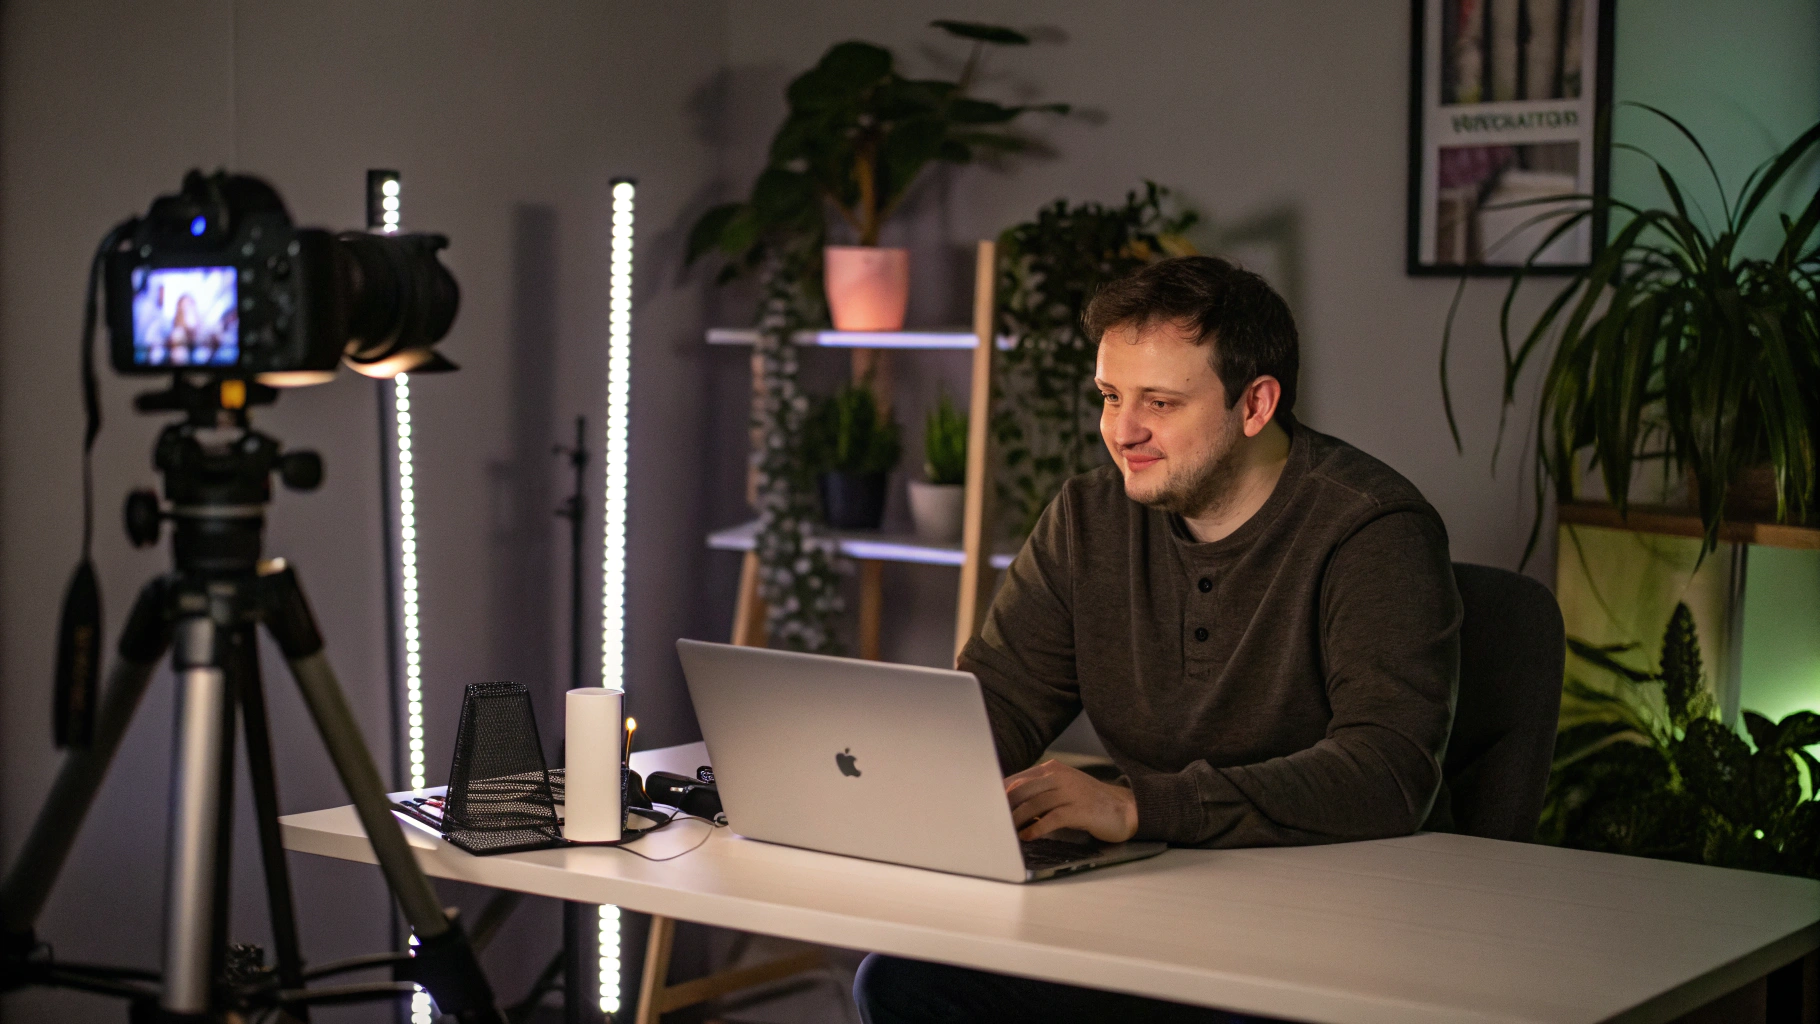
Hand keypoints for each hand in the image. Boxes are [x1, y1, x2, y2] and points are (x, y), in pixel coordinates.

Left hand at [1004, 760, 1137, 842]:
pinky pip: (1052, 818)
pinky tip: (1028, 836)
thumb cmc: (1088, 801)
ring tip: (1007, 832)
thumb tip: (1009, 804)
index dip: (1000, 793)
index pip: (1018, 778)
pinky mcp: (1079, 810)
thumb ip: (1038, 790)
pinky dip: (1036, 828)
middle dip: (1005, 807)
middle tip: (993, 821)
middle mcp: (1059, 776)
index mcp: (1052, 768)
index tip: (986, 805)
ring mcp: (1070, 791)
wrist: (1123, 808)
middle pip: (1022, 789)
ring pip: (1034, 804)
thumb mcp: (1062, 788)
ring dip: (1017, 820)